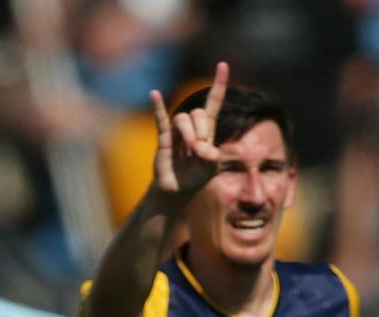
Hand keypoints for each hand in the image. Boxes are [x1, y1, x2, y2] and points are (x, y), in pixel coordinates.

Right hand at [150, 61, 227, 199]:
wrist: (176, 189)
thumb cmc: (195, 177)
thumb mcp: (210, 168)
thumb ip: (211, 157)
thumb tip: (201, 146)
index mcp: (207, 129)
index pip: (213, 102)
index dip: (218, 84)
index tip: (222, 65)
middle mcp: (192, 126)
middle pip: (198, 112)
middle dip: (202, 128)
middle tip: (200, 149)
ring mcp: (177, 131)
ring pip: (183, 118)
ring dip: (189, 132)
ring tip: (190, 150)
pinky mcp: (163, 138)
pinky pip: (160, 119)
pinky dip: (158, 106)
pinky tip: (155, 94)